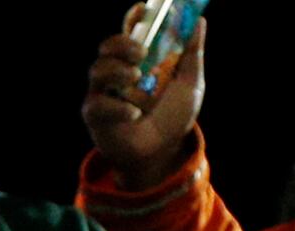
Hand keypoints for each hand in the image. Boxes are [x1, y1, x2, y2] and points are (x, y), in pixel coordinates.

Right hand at [81, 10, 205, 191]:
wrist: (162, 152)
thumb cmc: (173, 117)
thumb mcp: (190, 84)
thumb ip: (192, 54)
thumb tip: (199, 21)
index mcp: (141, 61)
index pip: (131, 32)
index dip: (134, 18)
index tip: (143, 9)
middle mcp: (119, 73)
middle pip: (107, 46)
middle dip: (122, 44)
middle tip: (141, 52)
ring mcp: (106, 93)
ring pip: (98, 70)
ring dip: (117, 70)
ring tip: (136, 80)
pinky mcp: (96, 115)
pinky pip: (98, 103)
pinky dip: (118, 106)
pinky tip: (135, 113)